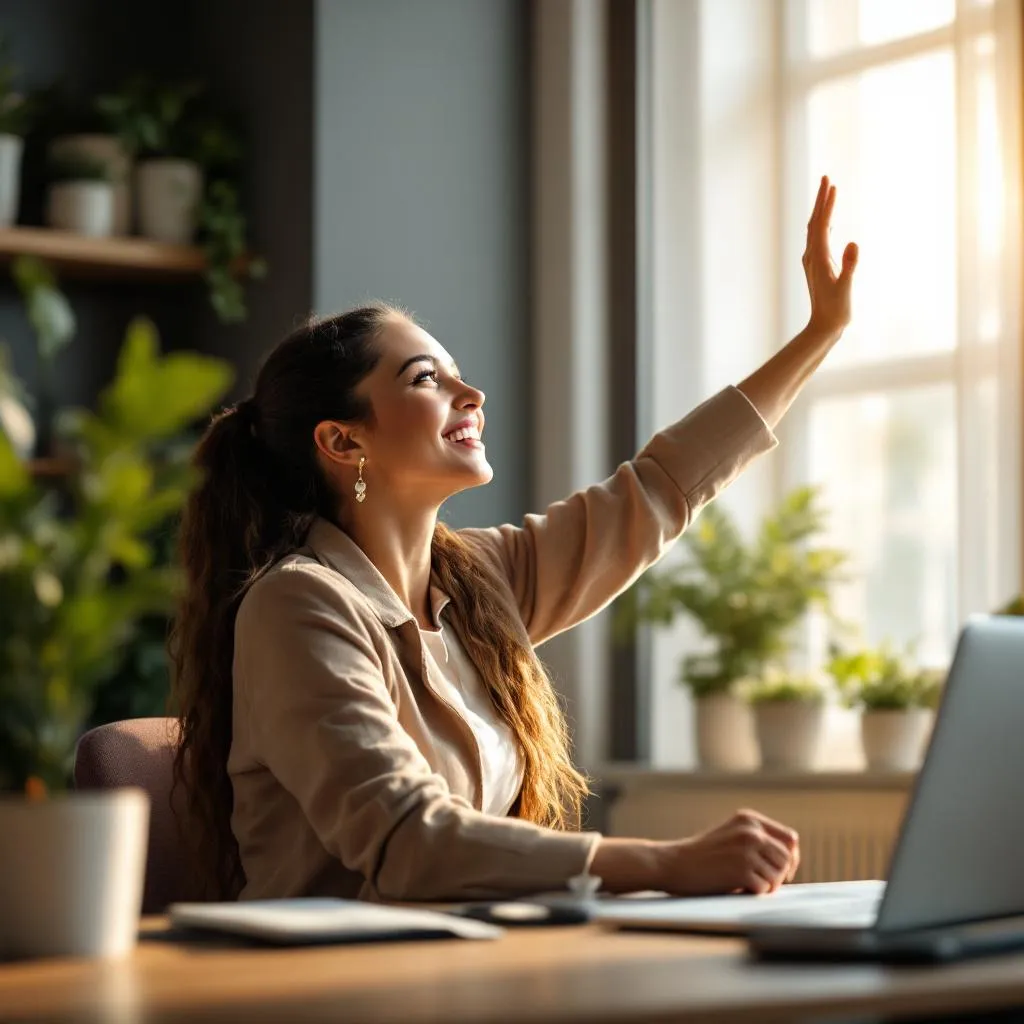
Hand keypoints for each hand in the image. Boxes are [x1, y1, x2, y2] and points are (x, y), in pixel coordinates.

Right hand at [656, 809, 800, 895]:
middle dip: (779, 874)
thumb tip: (791, 861)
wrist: (673, 863)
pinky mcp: (742, 869)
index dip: (789, 858)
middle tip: (762, 882)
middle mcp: (751, 831)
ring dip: (767, 885)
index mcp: (749, 819)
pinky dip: (754, 892)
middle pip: (788, 858)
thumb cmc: (702, 855)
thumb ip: (757, 840)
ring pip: (778, 874)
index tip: (780, 871)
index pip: (790, 839)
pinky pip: (765, 888)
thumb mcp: (731, 836)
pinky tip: (736, 886)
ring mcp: (747, 849)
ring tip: (746, 883)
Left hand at [803, 175, 857, 340]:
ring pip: (815, 229)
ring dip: (821, 210)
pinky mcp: (817, 266)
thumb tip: (854, 244)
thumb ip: (850, 266)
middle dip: (820, 200)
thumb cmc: (836, 310)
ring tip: (828, 192)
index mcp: (818, 258)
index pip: (821, 224)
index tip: (831, 184)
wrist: (824, 327)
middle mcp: (812, 256)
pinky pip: (818, 239)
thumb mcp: (846, 288)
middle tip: (826, 178)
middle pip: (814, 222)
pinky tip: (827, 221)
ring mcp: (813, 261)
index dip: (826, 204)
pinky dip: (823, 224)